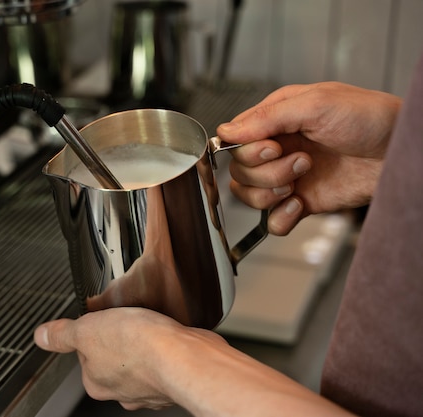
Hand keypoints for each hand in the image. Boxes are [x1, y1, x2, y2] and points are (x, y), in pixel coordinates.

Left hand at [34, 308, 355, 416]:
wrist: (187, 353)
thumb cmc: (142, 346)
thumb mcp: (89, 333)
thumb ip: (64, 334)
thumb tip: (38, 335)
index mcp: (102, 377)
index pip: (87, 359)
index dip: (89, 341)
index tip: (96, 328)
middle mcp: (129, 385)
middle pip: (116, 360)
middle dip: (117, 341)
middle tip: (124, 318)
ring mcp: (159, 379)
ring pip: (146, 355)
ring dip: (144, 338)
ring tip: (146, 318)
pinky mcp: (184, 362)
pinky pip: (169, 349)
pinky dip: (167, 337)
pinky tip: (170, 323)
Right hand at [216, 82, 400, 234]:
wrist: (399, 153)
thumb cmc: (368, 118)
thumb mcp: (315, 104)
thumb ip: (267, 118)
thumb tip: (225, 132)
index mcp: (275, 120)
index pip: (234, 140)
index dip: (246, 150)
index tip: (272, 148)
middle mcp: (277, 149)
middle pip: (239, 170)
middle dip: (266, 171)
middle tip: (301, 161)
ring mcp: (287, 177)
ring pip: (249, 196)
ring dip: (270, 193)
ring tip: (301, 180)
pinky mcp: (300, 202)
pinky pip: (272, 221)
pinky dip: (281, 218)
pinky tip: (299, 204)